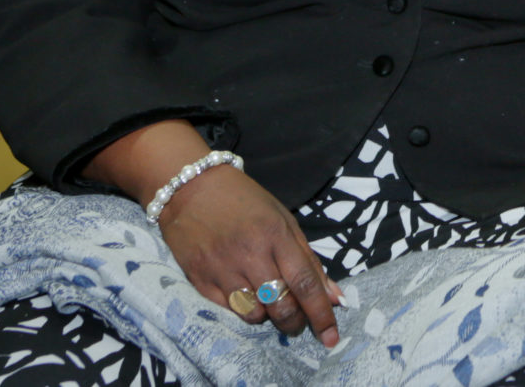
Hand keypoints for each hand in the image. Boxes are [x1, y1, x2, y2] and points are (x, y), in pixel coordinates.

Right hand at [156, 165, 342, 346]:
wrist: (191, 187)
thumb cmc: (244, 201)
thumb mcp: (283, 219)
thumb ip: (309, 260)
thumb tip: (334, 297)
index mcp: (276, 234)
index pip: (305, 283)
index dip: (321, 314)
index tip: (331, 337)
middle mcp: (250, 253)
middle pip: (281, 307)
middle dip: (294, 322)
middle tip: (296, 318)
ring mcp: (222, 268)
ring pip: (254, 315)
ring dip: (267, 316)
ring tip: (266, 299)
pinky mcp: (199, 279)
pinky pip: (228, 312)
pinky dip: (241, 309)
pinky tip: (242, 292)